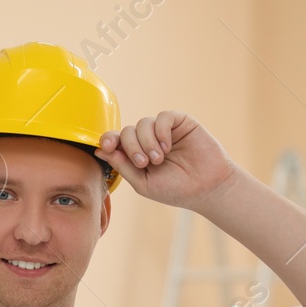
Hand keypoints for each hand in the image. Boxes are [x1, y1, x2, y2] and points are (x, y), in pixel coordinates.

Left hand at [95, 111, 242, 210]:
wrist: (206, 189)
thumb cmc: (175, 189)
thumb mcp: (142, 182)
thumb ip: (122, 166)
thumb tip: (99, 150)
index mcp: (136, 155)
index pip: (115, 140)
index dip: (108, 140)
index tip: (107, 147)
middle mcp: (147, 140)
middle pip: (126, 131)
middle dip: (131, 147)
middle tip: (144, 163)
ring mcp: (163, 130)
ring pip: (142, 124)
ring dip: (147, 142)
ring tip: (159, 159)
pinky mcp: (180, 122)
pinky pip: (163, 117)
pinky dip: (161, 131)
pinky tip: (167, 146)